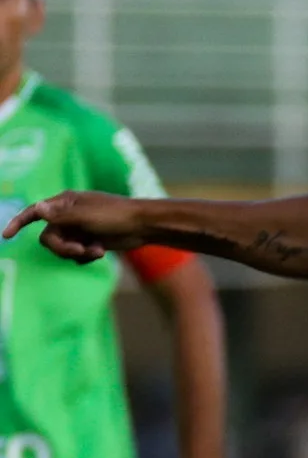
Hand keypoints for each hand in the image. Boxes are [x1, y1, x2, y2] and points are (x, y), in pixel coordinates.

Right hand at [2, 190, 148, 262]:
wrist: (144, 226)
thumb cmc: (116, 215)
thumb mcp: (86, 215)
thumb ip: (60, 215)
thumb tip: (37, 208)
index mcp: (65, 202)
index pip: (34, 212)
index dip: (18, 222)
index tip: (6, 236)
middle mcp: (69, 215)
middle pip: (49, 237)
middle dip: (61, 247)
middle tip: (78, 251)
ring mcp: (79, 229)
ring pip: (62, 248)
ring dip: (76, 253)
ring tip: (94, 252)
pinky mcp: (89, 241)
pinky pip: (76, 254)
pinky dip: (86, 256)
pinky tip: (100, 252)